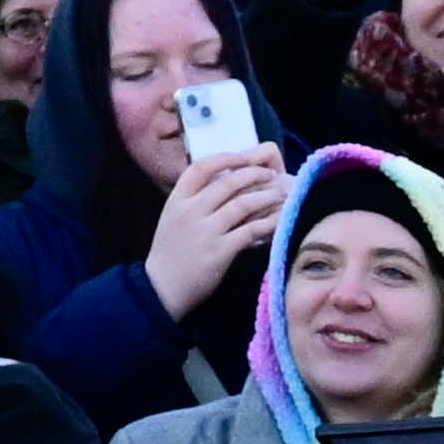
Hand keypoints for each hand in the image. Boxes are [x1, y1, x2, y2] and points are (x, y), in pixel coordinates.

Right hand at [143, 145, 290, 318]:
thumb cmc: (171, 251)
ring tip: (281, 194)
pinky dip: (267, 223)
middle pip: (227, 183)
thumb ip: (194, 201)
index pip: (200, 167)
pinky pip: (250, 231)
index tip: (244, 158)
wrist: (162, 286)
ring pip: (242, 205)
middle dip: (254, 175)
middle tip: (271, 175)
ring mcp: (205, 230)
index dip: (224, 159)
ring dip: (266, 197)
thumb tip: (228, 186)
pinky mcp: (220, 251)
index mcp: (177, 199)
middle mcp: (190, 210)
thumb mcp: (174, 218)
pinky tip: (278, 221)